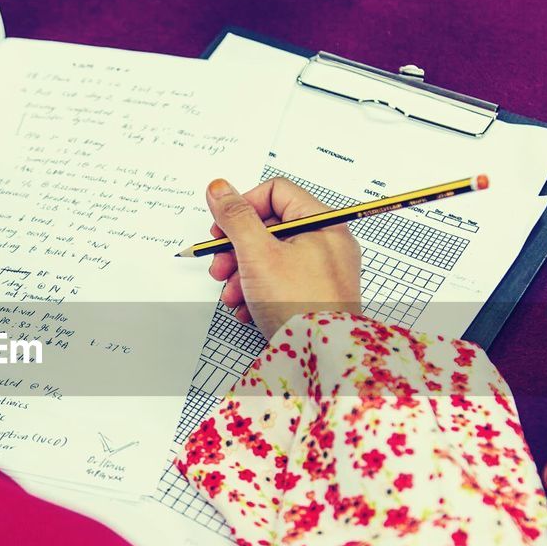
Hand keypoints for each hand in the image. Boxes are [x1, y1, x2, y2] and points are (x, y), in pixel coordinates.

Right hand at [205, 177, 361, 338]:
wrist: (322, 357)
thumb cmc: (301, 305)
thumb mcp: (258, 254)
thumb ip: (235, 217)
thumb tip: (219, 188)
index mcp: (323, 223)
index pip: (276, 192)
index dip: (244, 207)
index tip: (223, 229)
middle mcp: (326, 243)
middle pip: (269, 227)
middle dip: (237, 249)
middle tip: (220, 266)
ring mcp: (322, 270)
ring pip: (270, 257)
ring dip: (241, 275)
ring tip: (233, 295)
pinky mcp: (315, 295)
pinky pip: (280, 281)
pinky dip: (257, 292)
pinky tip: (247, 308)